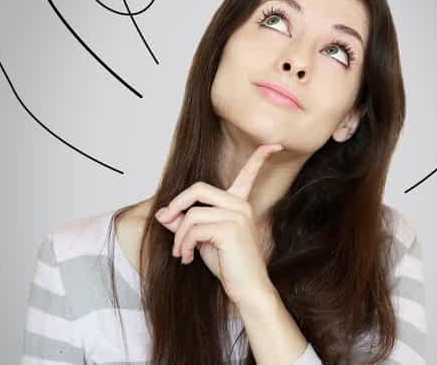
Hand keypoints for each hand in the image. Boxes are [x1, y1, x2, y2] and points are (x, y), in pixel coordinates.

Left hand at [154, 142, 283, 306]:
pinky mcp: (229, 229)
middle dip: (177, 203)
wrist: (247, 290)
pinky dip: (183, 243)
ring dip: (178, 236)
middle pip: (198, 188)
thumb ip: (187, 222)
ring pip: (191, 214)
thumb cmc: (229, 265)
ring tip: (181, 252)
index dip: (260, 157)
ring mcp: (237, 215)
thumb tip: (162, 213)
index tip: (274, 145)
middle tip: (166, 220)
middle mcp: (241, 205)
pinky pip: (193, 228)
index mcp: (240, 203)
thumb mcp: (203, 239)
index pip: (250, 173)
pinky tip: (187, 257)